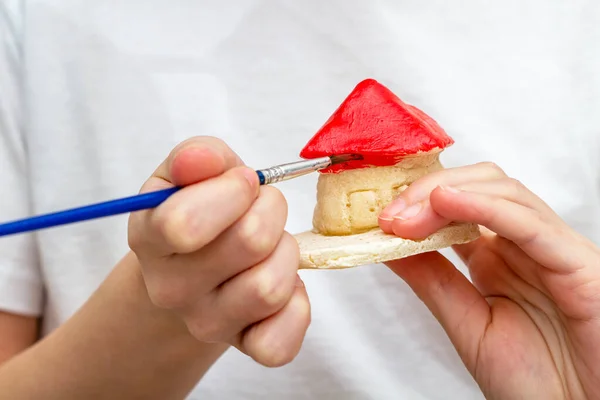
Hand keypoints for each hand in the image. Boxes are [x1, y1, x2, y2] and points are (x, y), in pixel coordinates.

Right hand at [127, 137, 309, 366]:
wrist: (196, 267)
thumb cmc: (201, 209)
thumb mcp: (191, 174)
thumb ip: (197, 157)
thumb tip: (201, 159)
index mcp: (151, 237)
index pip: (183, 223)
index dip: (233, 190)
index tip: (244, 180)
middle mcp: (170, 289)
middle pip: (249, 243)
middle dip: (271, 211)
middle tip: (262, 209)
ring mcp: (207, 324)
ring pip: (270, 288)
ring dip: (286, 253)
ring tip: (270, 246)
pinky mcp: (245, 347)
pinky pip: (280, 343)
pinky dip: (296, 308)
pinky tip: (283, 286)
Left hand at [378, 162, 599, 398]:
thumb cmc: (536, 381)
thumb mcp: (466, 323)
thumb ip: (431, 279)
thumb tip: (386, 243)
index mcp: (498, 257)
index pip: (457, 203)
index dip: (415, 200)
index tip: (378, 216)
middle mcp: (524, 245)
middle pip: (479, 185)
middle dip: (426, 191)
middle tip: (388, 214)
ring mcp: (552, 249)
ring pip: (503, 191)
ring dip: (446, 193)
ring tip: (405, 214)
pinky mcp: (580, 264)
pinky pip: (530, 224)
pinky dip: (485, 206)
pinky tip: (446, 200)